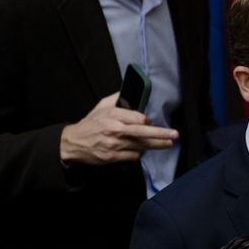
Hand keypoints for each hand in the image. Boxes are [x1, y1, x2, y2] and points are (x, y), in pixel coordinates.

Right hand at [58, 92, 177, 165]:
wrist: (74, 142)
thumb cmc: (90, 123)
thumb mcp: (102, 106)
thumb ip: (117, 98)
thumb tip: (131, 92)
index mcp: (113, 115)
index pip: (138, 118)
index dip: (147, 120)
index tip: (149, 121)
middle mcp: (115, 130)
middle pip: (143, 132)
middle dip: (161, 134)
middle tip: (174, 135)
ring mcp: (115, 144)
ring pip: (141, 145)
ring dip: (156, 145)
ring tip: (167, 143)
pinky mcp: (113, 156)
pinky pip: (133, 155)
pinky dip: (140, 153)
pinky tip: (143, 150)